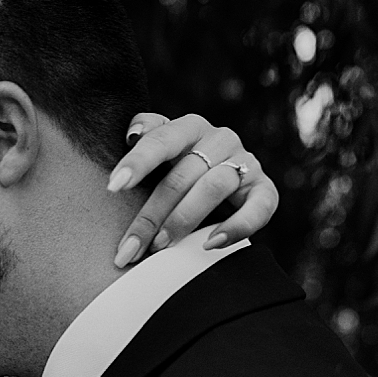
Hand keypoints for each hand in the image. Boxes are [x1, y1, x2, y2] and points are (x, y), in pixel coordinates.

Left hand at [108, 110, 278, 268]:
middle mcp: (219, 139)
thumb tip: (133, 134)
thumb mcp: (163, 153)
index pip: (162, 139)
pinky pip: (258, 208)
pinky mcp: (263, 189)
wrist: (225, 188)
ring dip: (184, 219)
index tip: (114, 186)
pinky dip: (236, 227)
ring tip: (161, 247)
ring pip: (213, 188)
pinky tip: (211, 244)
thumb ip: (148, 136)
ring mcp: (244, 163)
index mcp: (190, 128)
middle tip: (130, 248)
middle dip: (151, 215)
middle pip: (181, 176)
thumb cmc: (179, 171)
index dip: (138, 161)